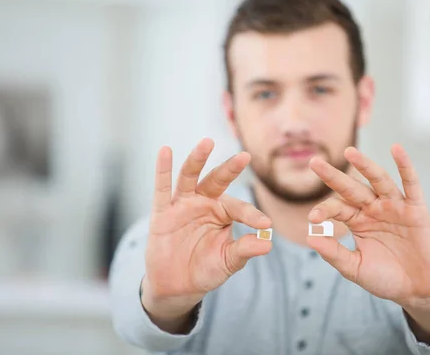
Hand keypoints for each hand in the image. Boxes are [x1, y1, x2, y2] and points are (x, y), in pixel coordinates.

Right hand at [143, 138, 271, 319]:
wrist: (177, 287)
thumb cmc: (206, 269)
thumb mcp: (228, 261)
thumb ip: (244, 250)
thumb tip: (268, 244)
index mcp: (223, 212)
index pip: (240, 208)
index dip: (252, 216)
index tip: (265, 224)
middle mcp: (204, 202)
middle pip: (217, 180)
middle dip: (230, 169)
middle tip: (245, 156)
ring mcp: (182, 205)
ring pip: (190, 177)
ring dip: (198, 159)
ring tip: (207, 142)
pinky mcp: (162, 213)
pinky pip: (162, 189)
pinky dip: (163, 170)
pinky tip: (165, 151)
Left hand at [306, 144, 429, 309]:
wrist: (418, 290)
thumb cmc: (385, 278)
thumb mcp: (355, 268)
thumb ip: (334, 254)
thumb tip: (310, 237)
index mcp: (357, 220)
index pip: (337, 208)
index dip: (324, 210)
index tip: (313, 218)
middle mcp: (373, 209)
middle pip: (351, 188)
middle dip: (333, 176)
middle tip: (314, 162)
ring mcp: (394, 206)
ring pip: (378, 181)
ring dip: (365, 166)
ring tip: (349, 152)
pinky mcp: (416, 209)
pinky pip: (411, 184)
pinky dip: (405, 166)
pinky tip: (397, 149)